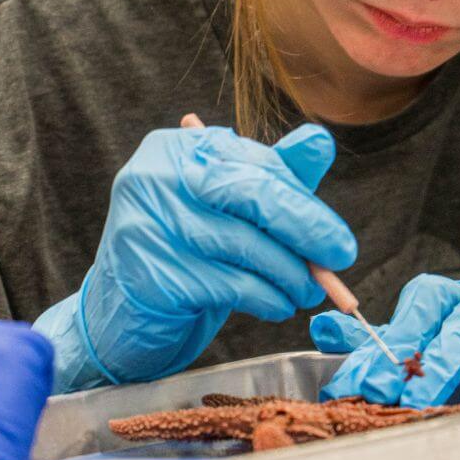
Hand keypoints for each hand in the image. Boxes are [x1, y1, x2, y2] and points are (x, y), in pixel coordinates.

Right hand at [35, 123, 356, 391]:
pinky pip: (229, 283)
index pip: (254, 162)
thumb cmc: (181, 254)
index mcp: (176, 149)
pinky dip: (266, 297)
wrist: (119, 317)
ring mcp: (150, 224)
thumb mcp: (226, 210)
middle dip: (306, 227)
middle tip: (340, 257)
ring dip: (290, 272)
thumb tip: (321, 142)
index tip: (334, 234)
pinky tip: (278, 305)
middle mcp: (157, 177)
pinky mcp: (152, 273)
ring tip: (309, 289)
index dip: (301, 198)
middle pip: (252, 194)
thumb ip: (272, 177)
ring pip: (245, 243)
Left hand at [311, 274, 459, 423]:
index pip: (404, 312)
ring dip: (447, 356)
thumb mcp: (449, 356)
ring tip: (425, 396)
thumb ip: (388, 346)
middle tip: (377, 389)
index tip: (346, 386)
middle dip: (402, 346)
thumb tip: (322, 329)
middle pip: (434, 303)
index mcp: (449, 304)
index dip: (372, 345)